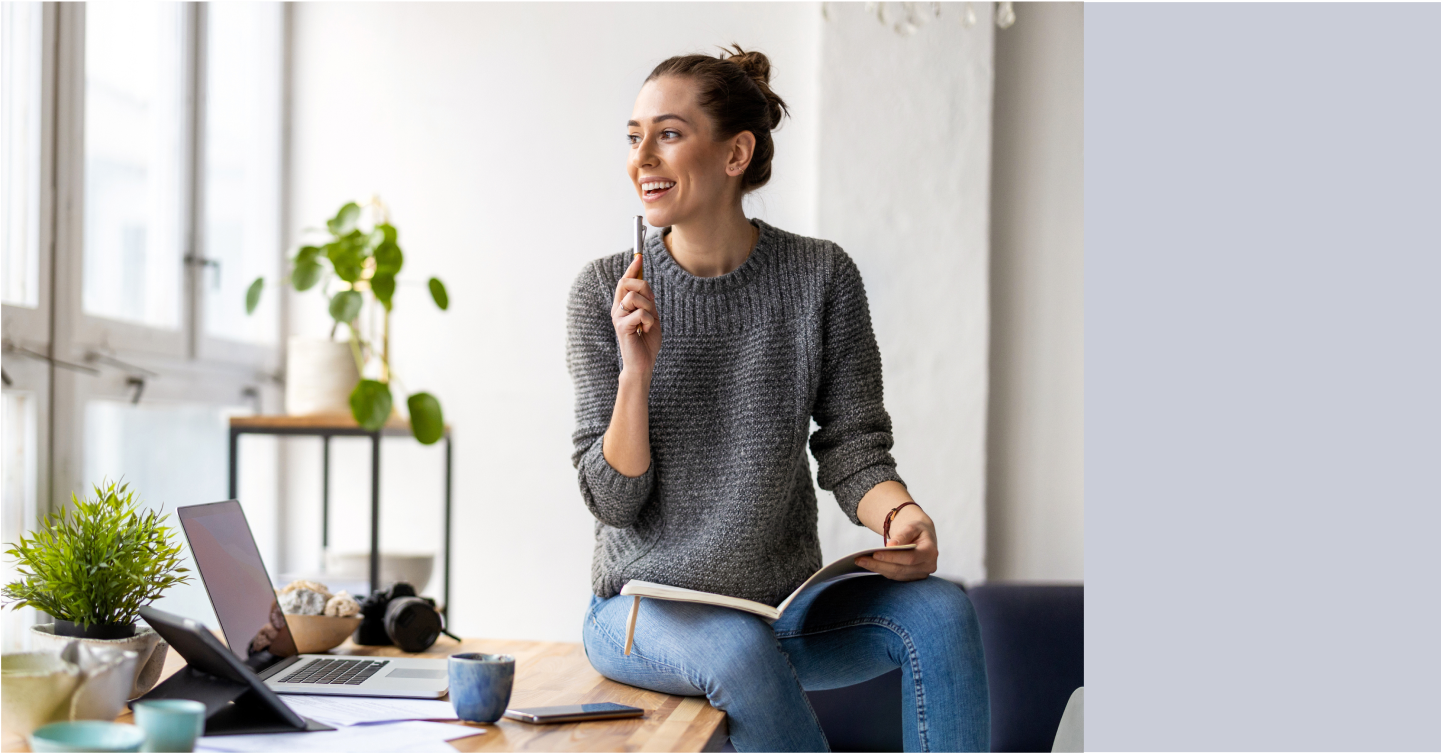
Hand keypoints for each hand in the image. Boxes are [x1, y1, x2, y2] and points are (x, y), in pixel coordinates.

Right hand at [611, 254, 660, 378]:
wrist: (643, 364)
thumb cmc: (646, 342)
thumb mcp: (651, 316)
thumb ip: (647, 302)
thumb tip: (645, 284)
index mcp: (623, 306)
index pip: (625, 282)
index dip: (632, 269)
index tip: (639, 257)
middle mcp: (617, 309)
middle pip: (627, 283)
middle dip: (644, 287)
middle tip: (652, 303)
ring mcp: (618, 317)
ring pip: (635, 297)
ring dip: (649, 308)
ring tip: (648, 323)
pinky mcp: (621, 326)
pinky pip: (641, 313)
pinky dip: (649, 321)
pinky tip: (646, 330)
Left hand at [856, 505, 938, 580]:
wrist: (923, 537)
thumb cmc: (917, 529)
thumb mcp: (912, 526)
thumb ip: (903, 535)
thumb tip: (890, 546)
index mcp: (931, 552)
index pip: (910, 558)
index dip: (892, 557)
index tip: (875, 553)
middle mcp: (928, 566)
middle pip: (900, 569)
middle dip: (879, 564)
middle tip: (860, 559)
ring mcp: (920, 575)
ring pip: (896, 574)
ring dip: (877, 568)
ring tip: (860, 561)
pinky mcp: (912, 578)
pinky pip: (895, 576)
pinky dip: (881, 570)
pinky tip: (869, 565)